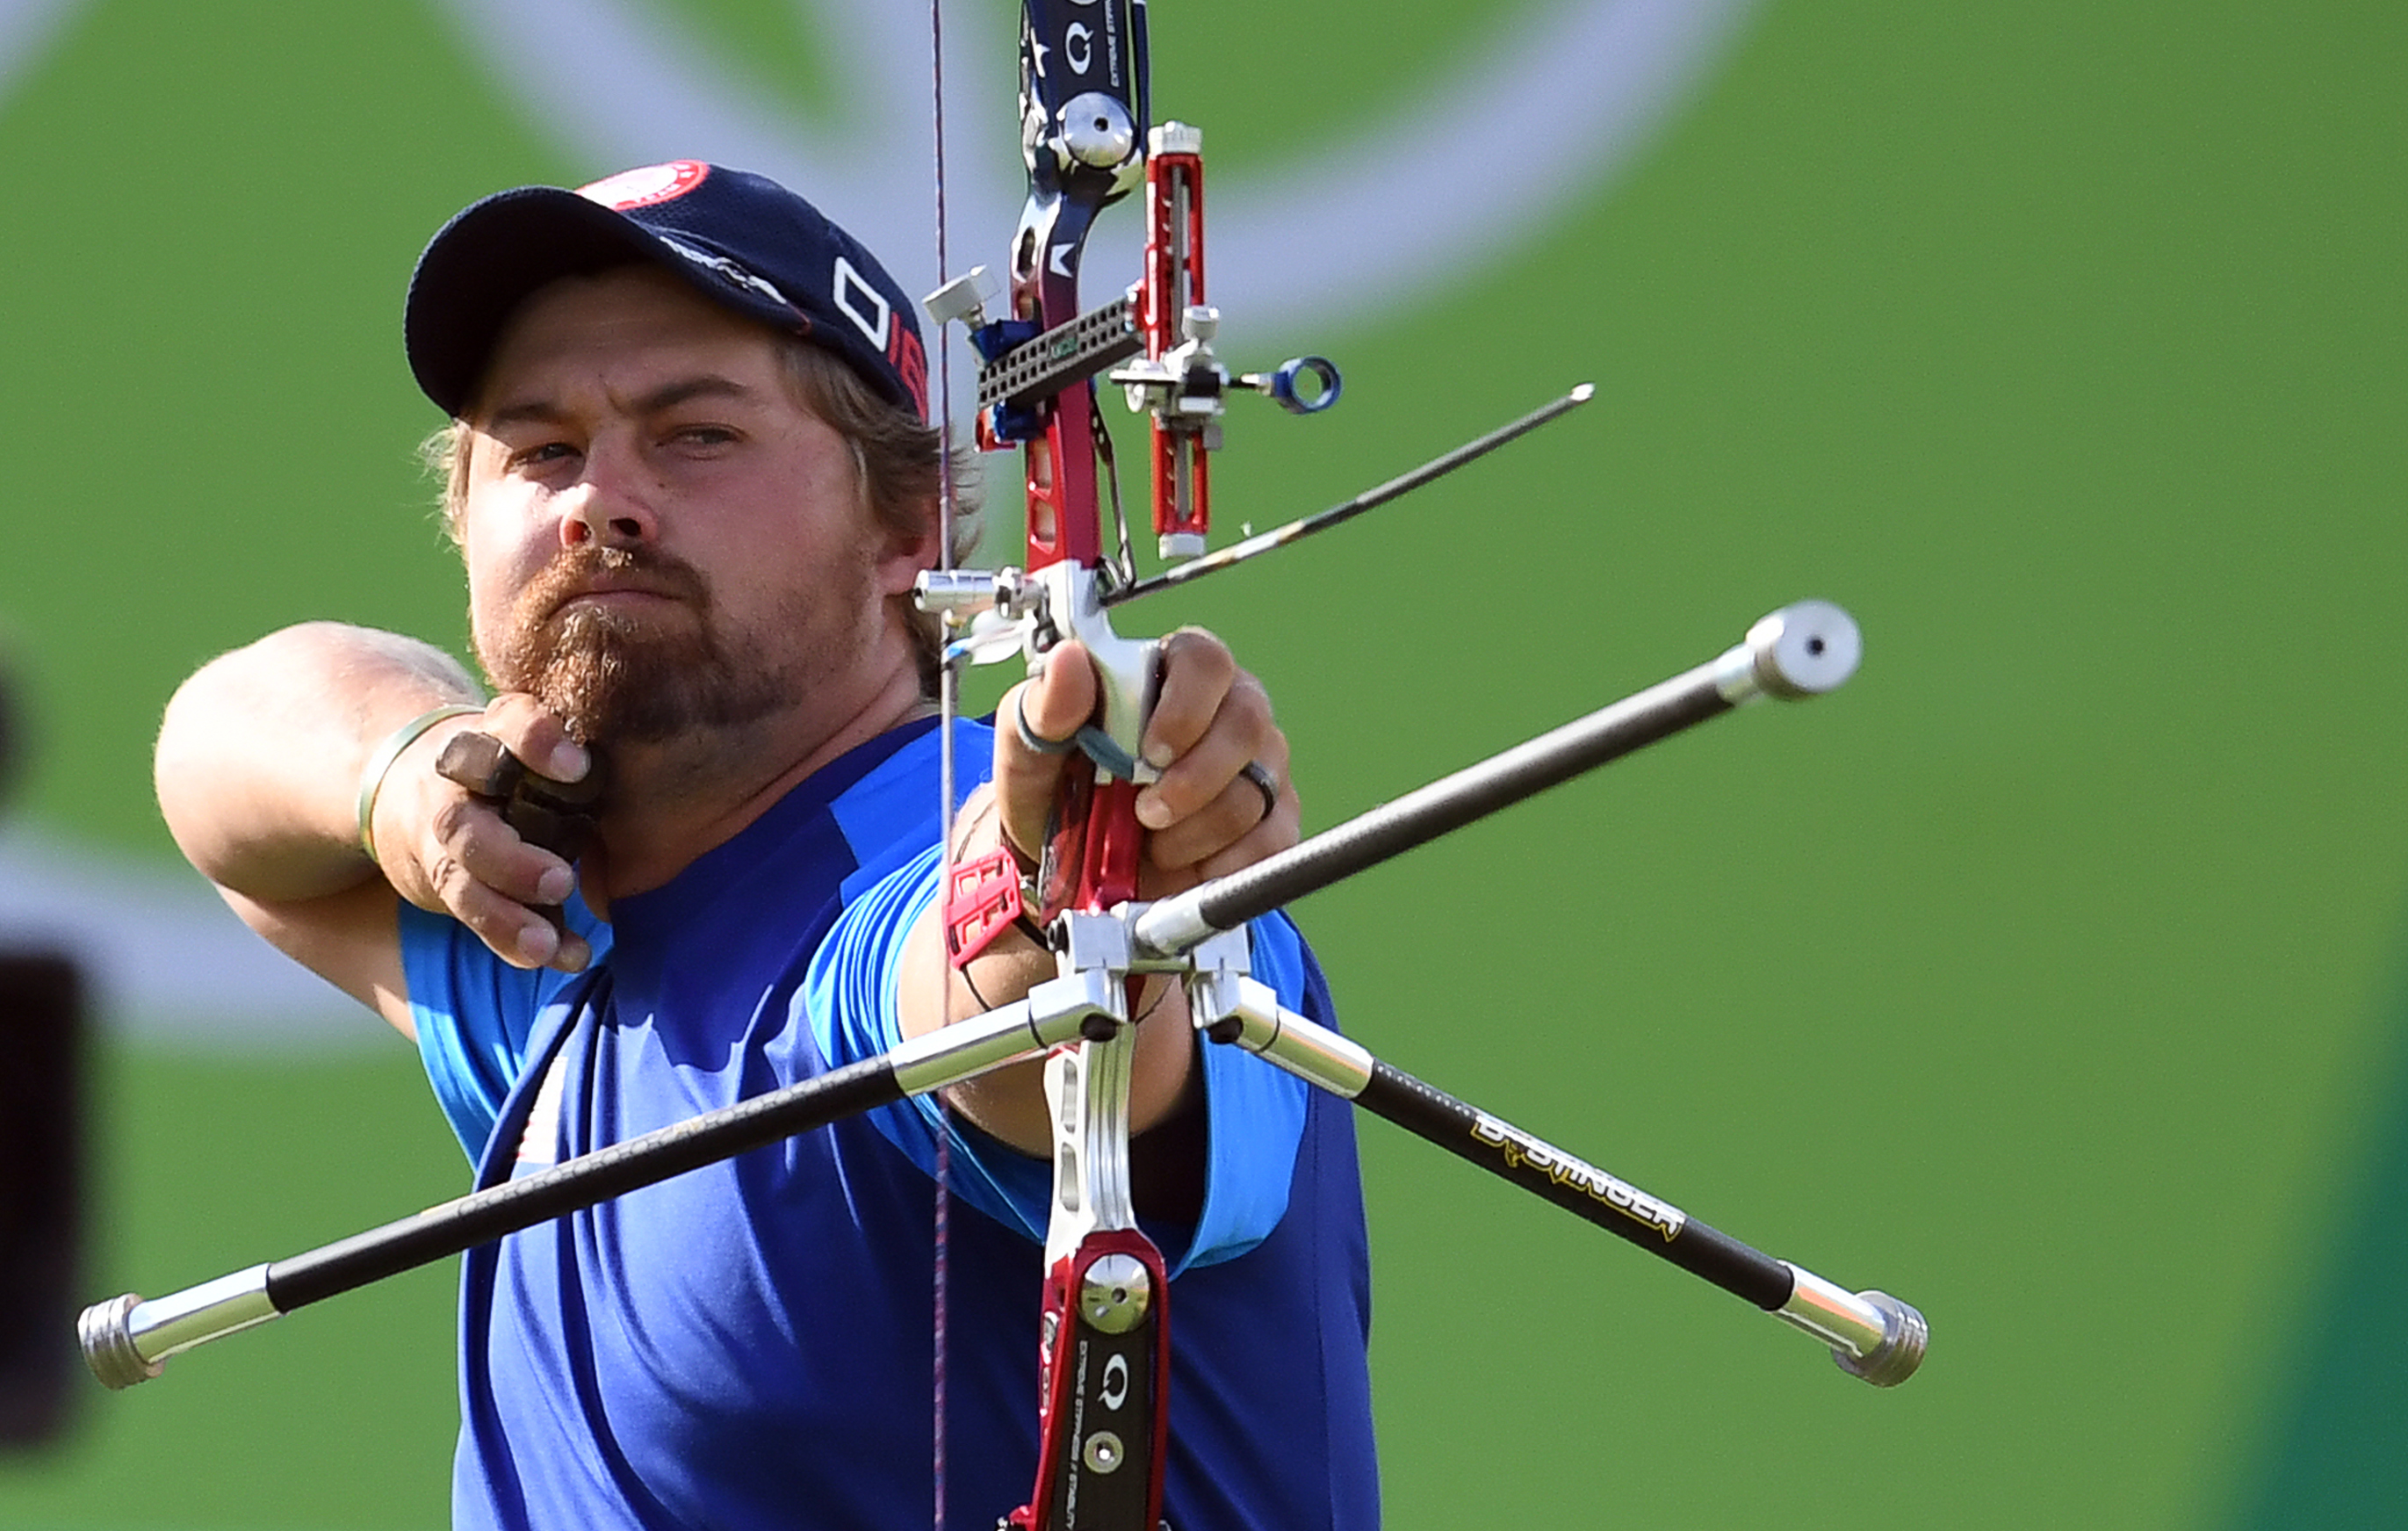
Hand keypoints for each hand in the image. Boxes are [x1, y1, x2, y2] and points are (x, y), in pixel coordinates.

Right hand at [368, 693, 597, 971]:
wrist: (426, 790)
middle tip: (561, 882)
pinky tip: (563, 956)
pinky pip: (475, 917)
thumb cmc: (523, 766)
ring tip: (545, 944)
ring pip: (460, 878)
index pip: (509, 724)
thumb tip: (663, 795)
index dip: (536, 743)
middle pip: (465, 822)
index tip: (579, 767)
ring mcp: (446, 838)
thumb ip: (582, 766)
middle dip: (509, 859)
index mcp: (495, 736)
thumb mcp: (545, 748)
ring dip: (505, 916)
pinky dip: (515, 941)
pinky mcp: (447, 882)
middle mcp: (459, 787)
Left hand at [993, 628, 1296, 895]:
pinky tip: (1188, 866)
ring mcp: (1256, 765)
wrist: (1067, 864)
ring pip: (1256, 789)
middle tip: (1146, 813)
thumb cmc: (1055, 788)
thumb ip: (1046, 705)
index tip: (1150, 752)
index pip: (1205, 660)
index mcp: (1170, 672)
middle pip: (1247, 722)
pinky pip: (1272, 840)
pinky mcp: (1271, 821)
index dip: (1187, 706)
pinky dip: (1226, 864)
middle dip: (1195, 780)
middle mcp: (1226, 710)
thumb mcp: (1031, 747)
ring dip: (1197, 830)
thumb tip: (1069, 660)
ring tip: (1152, 843)